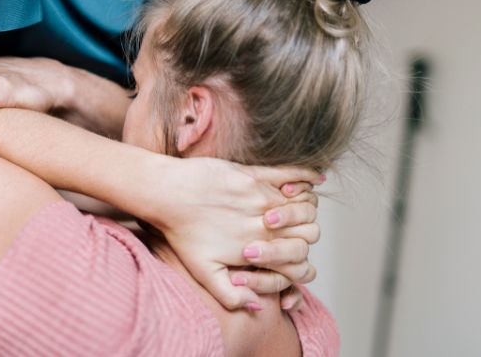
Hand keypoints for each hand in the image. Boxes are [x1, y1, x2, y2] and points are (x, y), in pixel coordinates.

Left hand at [150, 158, 322, 311]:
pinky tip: (313, 180)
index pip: (300, 259)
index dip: (294, 261)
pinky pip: (294, 173)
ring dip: (304, 210)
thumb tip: (258, 306)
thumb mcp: (203, 272)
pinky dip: (307, 178)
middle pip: (310, 232)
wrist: (167, 194)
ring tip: (288, 209)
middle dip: (303, 236)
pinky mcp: (256, 173)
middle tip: (280, 231)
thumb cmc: (182, 233)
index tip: (272, 255)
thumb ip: (231, 295)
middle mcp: (266, 221)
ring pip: (307, 205)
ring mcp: (263, 195)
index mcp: (258, 246)